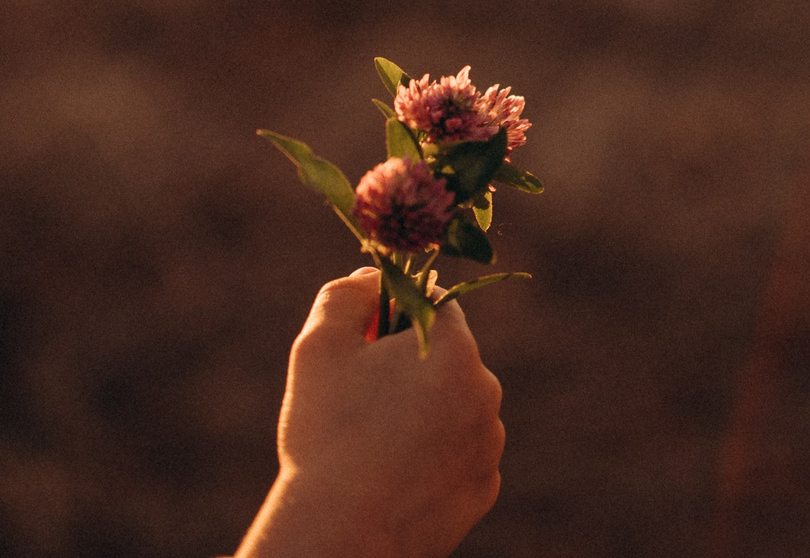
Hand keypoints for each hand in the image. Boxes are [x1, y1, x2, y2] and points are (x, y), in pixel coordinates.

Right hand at [234, 271, 505, 557]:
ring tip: (374, 446)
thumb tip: (370, 278)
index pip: (433, 306)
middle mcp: (485, 391)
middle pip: (446, 360)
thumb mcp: (319, 347)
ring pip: (454, 410)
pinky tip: (394, 477)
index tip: (363, 344)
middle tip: (361, 401)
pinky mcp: (483, 489)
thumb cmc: (327, 435)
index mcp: (454, 348)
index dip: (393, 317)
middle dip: (409, 369)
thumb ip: (345, 296)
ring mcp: (490, 445)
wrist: (342, 535)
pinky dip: (432, 460)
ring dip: (424, 415)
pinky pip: (458, 457)